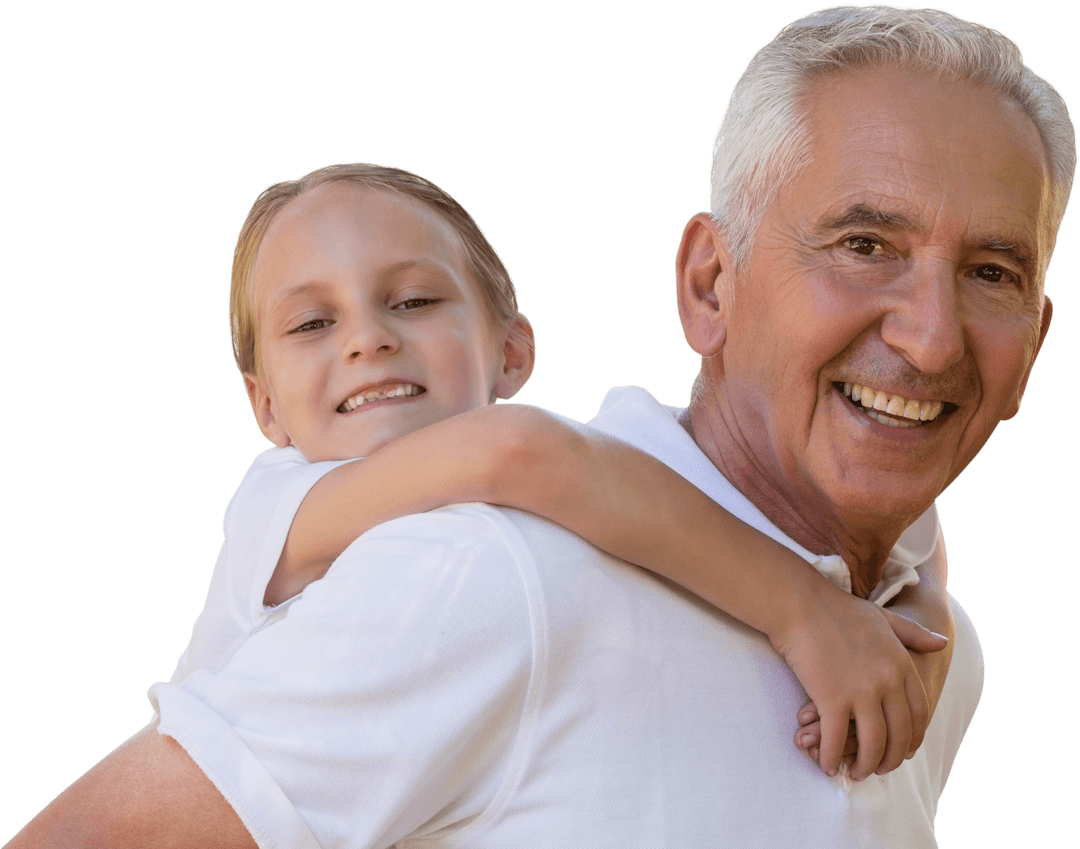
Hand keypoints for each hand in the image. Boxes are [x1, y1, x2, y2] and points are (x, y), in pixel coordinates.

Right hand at [768, 578, 947, 781]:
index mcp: (902, 664)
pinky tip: (828, 764)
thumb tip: (942, 643)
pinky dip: (833, 757)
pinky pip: (837, 740)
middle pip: (899, 735)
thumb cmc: (837, 609)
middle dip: (891, 759)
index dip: (912, 739)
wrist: (799, 604)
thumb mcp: (883, 619)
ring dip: (866, 765)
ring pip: (873, 744)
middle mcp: (887, 681)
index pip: (919, 714)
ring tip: (855, 772)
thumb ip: (914, 634)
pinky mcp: (832, 698)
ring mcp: (861, 692)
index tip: (901, 750)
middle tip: (879, 768)